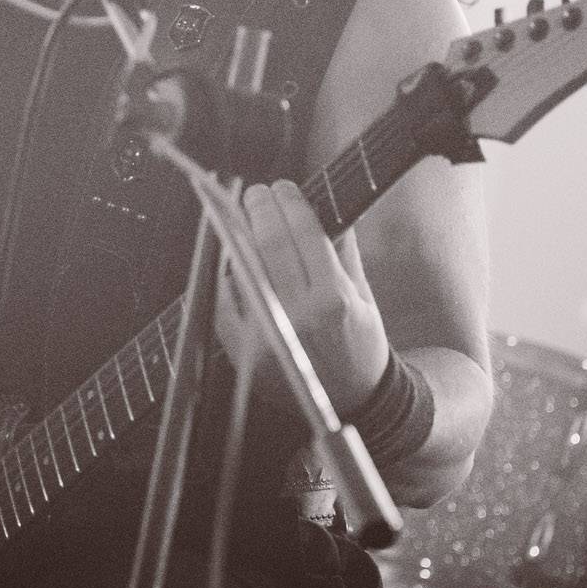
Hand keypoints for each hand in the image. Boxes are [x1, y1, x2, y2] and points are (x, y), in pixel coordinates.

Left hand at [223, 179, 391, 414]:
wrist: (352, 400)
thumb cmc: (360, 343)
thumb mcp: (364, 296)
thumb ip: (343, 251)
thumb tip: (325, 207)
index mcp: (335, 298)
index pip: (303, 233)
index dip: (289, 203)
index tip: (282, 187)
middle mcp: (301, 316)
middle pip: (269, 244)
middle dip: (259, 209)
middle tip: (255, 193)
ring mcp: (270, 335)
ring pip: (243, 268)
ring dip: (237, 234)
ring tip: (238, 215)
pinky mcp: (246, 354)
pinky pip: (223, 304)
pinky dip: (222, 276)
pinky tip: (227, 256)